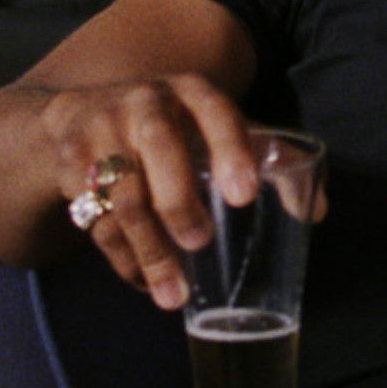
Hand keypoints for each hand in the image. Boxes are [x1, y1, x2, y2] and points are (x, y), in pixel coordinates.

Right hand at [37, 74, 267, 310]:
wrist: (82, 112)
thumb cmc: (174, 127)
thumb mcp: (217, 127)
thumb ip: (268, 159)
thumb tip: (315, 212)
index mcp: (192, 93)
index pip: (217, 113)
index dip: (232, 150)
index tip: (246, 195)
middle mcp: (145, 103)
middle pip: (160, 149)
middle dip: (178, 200)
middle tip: (199, 244)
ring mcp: (101, 131)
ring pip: (123, 196)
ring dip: (148, 250)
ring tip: (173, 295)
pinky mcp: (71, 164)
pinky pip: (95, 220)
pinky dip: (122, 258)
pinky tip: (144, 282)